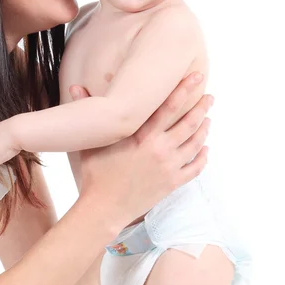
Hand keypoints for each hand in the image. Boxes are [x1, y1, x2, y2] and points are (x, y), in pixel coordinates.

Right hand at [71, 72, 211, 235]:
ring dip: (204, 128)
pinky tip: (205, 148)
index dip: (184, 90)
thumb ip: (86, 110)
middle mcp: (159, 148)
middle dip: (201, 107)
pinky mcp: (172, 183)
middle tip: (210, 96)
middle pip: (188, 122)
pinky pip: (195, 168)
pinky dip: (203, 156)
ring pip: (195, 143)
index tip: (196, 77)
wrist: (104, 208)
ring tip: (208, 118)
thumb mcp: (92, 140)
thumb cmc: (95, 173)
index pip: (168, 106)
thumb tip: (75, 86)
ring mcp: (168, 167)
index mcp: (141, 135)